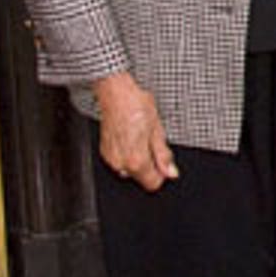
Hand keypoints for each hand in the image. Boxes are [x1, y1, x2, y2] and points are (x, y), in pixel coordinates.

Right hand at [93, 71, 179, 191]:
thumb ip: (164, 155)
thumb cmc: (136, 106)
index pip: (153, 183)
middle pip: (141, 177)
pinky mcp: (104, 152)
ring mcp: (111, 159)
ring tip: (140, 136)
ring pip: (130, 169)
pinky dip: (127, 154)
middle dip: (149, 164)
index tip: (163, 160)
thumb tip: (171, 172)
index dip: (161, 173)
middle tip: (151, 141)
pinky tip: (130, 136)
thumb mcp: (158, 130)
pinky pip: (120, 161)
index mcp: (136, 161)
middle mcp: (121, 164)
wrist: (116, 93)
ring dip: (137, 159)